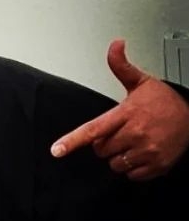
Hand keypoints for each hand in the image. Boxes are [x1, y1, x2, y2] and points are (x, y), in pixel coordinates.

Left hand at [51, 39, 188, 179]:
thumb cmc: (165, 102)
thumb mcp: (141, 82)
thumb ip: (121, 66)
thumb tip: (115, 45)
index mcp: (127, 114)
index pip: (93, 130)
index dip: (72, 141)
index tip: (56, 150)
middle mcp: (136, 134)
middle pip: (101, 149)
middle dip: (105, 143)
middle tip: (121, 131)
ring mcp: (147, 151)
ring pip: (114, 163)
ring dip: (119, 156)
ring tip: (134, 141)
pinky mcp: (156, 166)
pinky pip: (131, 175)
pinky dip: (133, 167)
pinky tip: (143, 152)